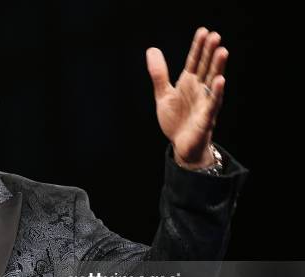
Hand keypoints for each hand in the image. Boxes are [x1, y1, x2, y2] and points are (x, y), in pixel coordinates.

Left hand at [146, 27, 227, 168]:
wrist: (181, 146)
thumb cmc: (176, 120)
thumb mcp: (163, 95)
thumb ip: (159, 74)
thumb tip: (152, 50)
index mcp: (189, 83)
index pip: (194, 61)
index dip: (198, 47)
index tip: (203, 31)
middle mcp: (199, 90)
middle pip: (206, 68)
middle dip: (210, 53)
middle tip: (215, 36)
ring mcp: (204, 103)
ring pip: (213, 82)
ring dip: (218, 67)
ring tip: (222, 51)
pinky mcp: (206, 118)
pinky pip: (213, 104)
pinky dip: (216, 93)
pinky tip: (220, 81)